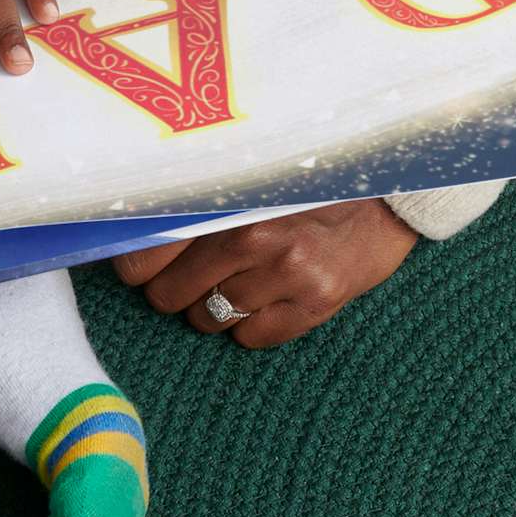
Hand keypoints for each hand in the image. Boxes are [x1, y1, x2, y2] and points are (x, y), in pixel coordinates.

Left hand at [113, 200, 418, 347]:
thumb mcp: (244, 178)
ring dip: (211, 305)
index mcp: (225, 197)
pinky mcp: (317, 304)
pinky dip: (248, 324)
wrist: (384, 193)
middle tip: (189, 270)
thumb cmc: (301, 181)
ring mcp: (287, 273)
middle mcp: (253, 236)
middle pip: (168, 294)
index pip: (147, 251)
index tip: (138, 264)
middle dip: (171, 287)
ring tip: (235, 277)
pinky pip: (250, 338)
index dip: (134, 264)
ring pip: (207, 319)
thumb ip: (193, 201)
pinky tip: (267, 293)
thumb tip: (131, 230)